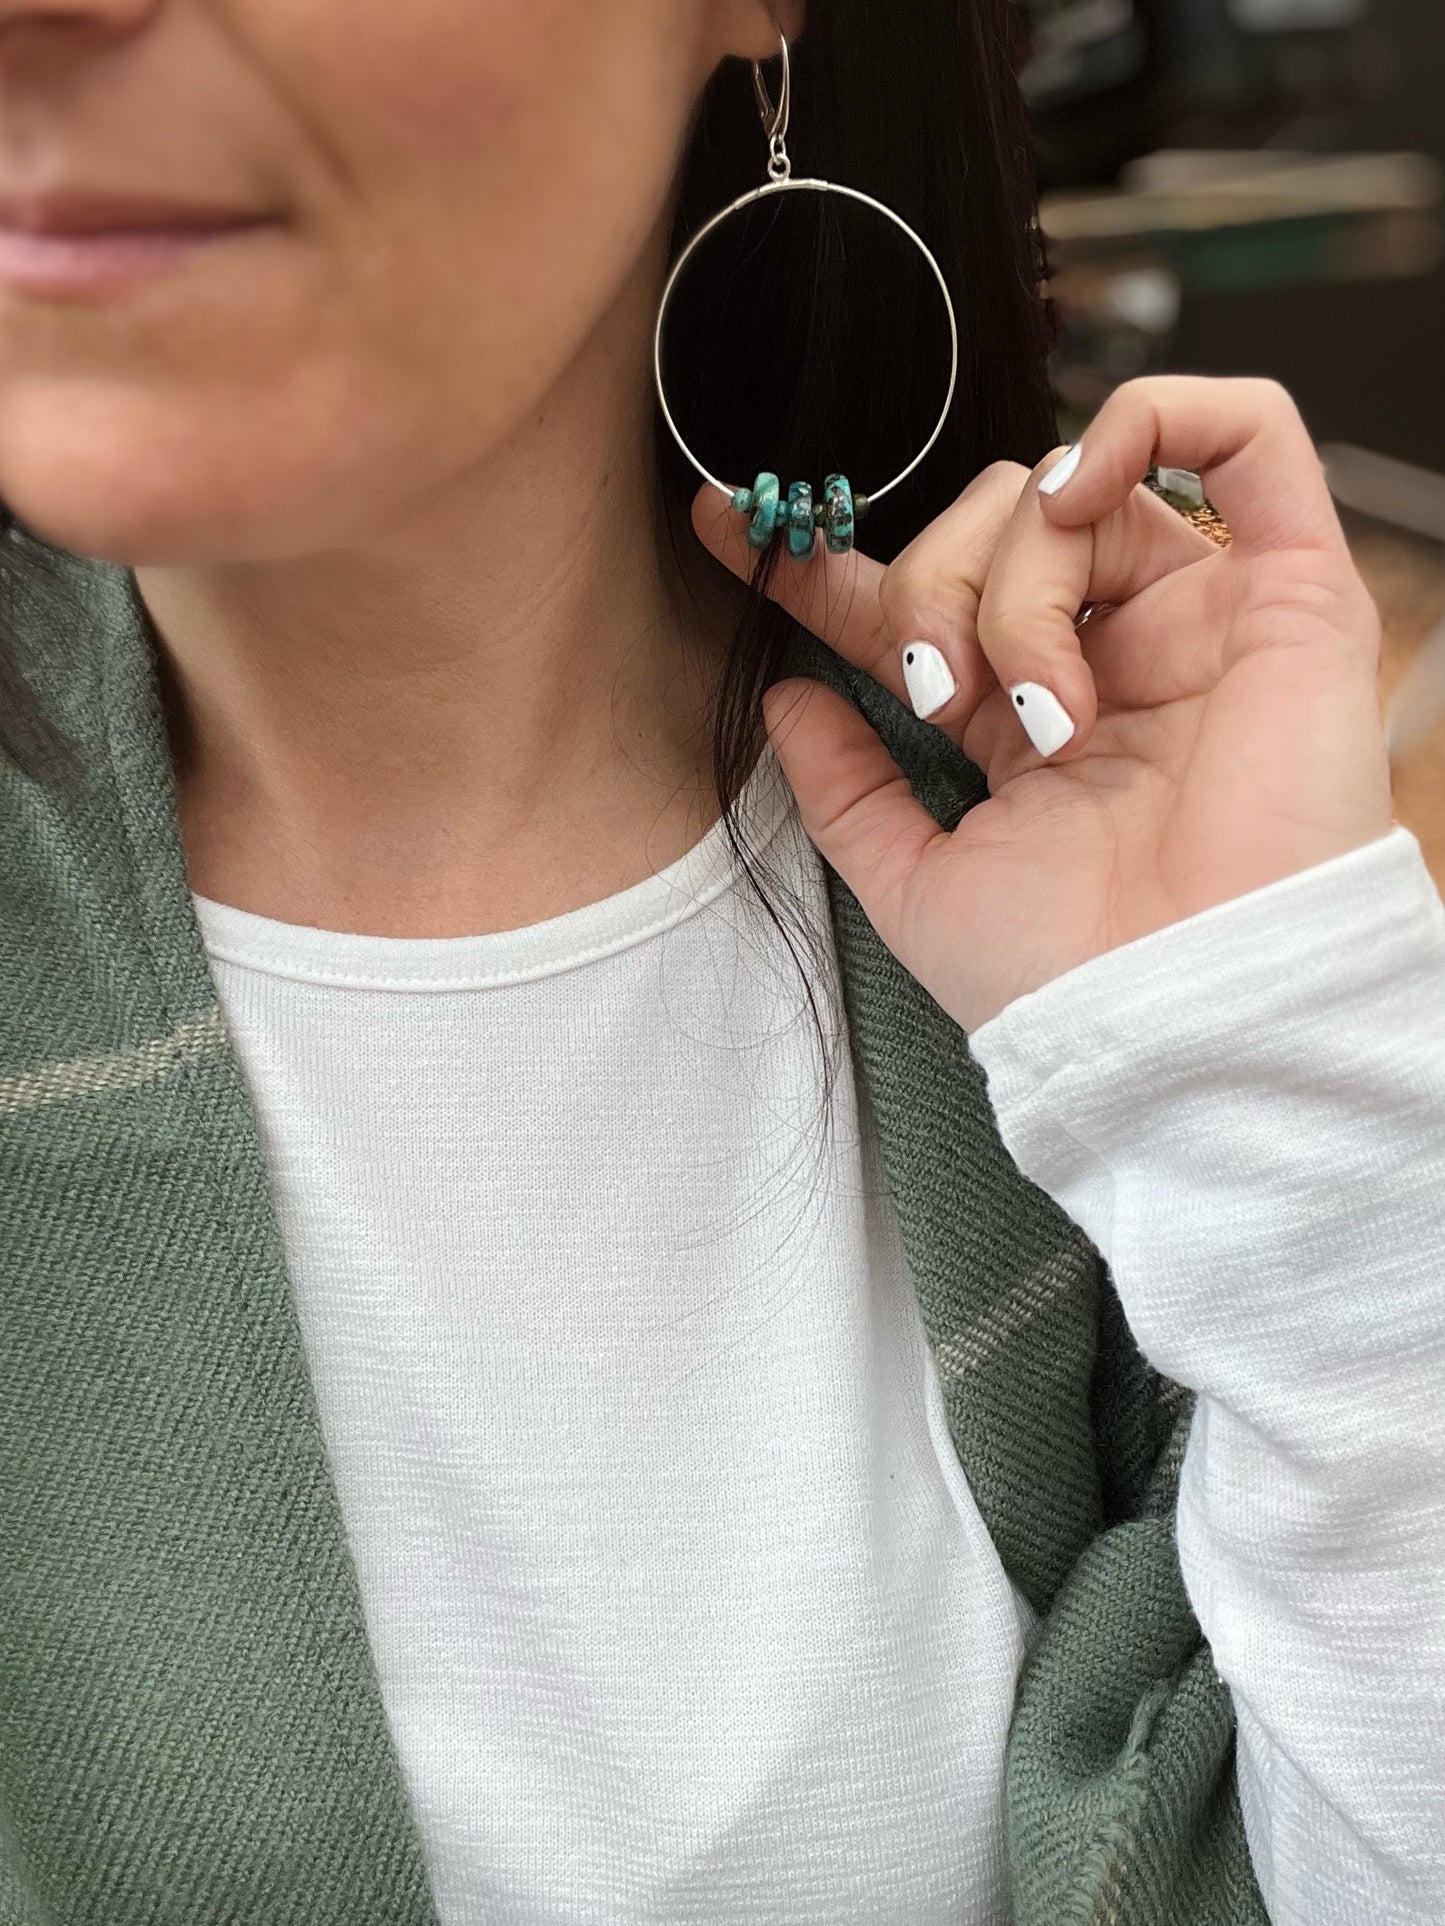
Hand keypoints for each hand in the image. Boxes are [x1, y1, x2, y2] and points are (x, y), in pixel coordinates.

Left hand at [693, 376, 1394, 1032]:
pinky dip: (1150, 421)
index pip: (917, 600)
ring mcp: (1199, 619)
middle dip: (930, 587)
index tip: (727, 529)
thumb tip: (783, 695)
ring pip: (1074, 486)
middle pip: (991, 521)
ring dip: (1014, 580)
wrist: (1181, 1020)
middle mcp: (1113, 654)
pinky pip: (1247, 433)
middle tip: (939, 694)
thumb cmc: (1066, 978)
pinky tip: (1082, 498)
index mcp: (1026, 717)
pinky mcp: (1292, 593)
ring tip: (1040, 704)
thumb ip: (845, 789)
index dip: (825, 558)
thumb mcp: (914, 885)